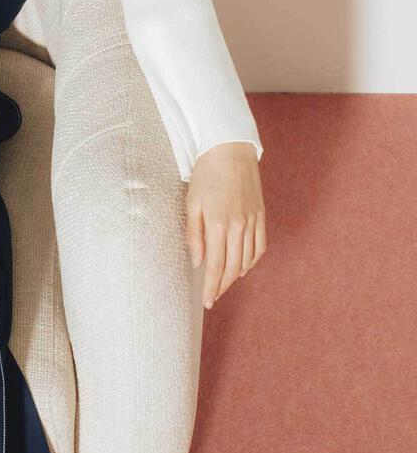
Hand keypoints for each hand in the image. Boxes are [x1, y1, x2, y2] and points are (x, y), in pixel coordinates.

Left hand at [186, 143, 266, 307]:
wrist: (230, 151)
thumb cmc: (206, 176)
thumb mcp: (191, 204)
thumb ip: (194, 235)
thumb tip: (198, 262)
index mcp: (218, 224)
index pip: (216, 265)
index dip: (211, 286)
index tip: (207, 301)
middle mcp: (239, 226)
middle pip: (233, 267)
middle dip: (222, 286)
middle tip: (213, 297)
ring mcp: (253, 221)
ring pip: (247, 259)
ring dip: (236, 275)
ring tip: (224, 284)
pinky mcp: (261, 216)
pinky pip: (260, 246)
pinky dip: (252, 260)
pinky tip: (242, 266)